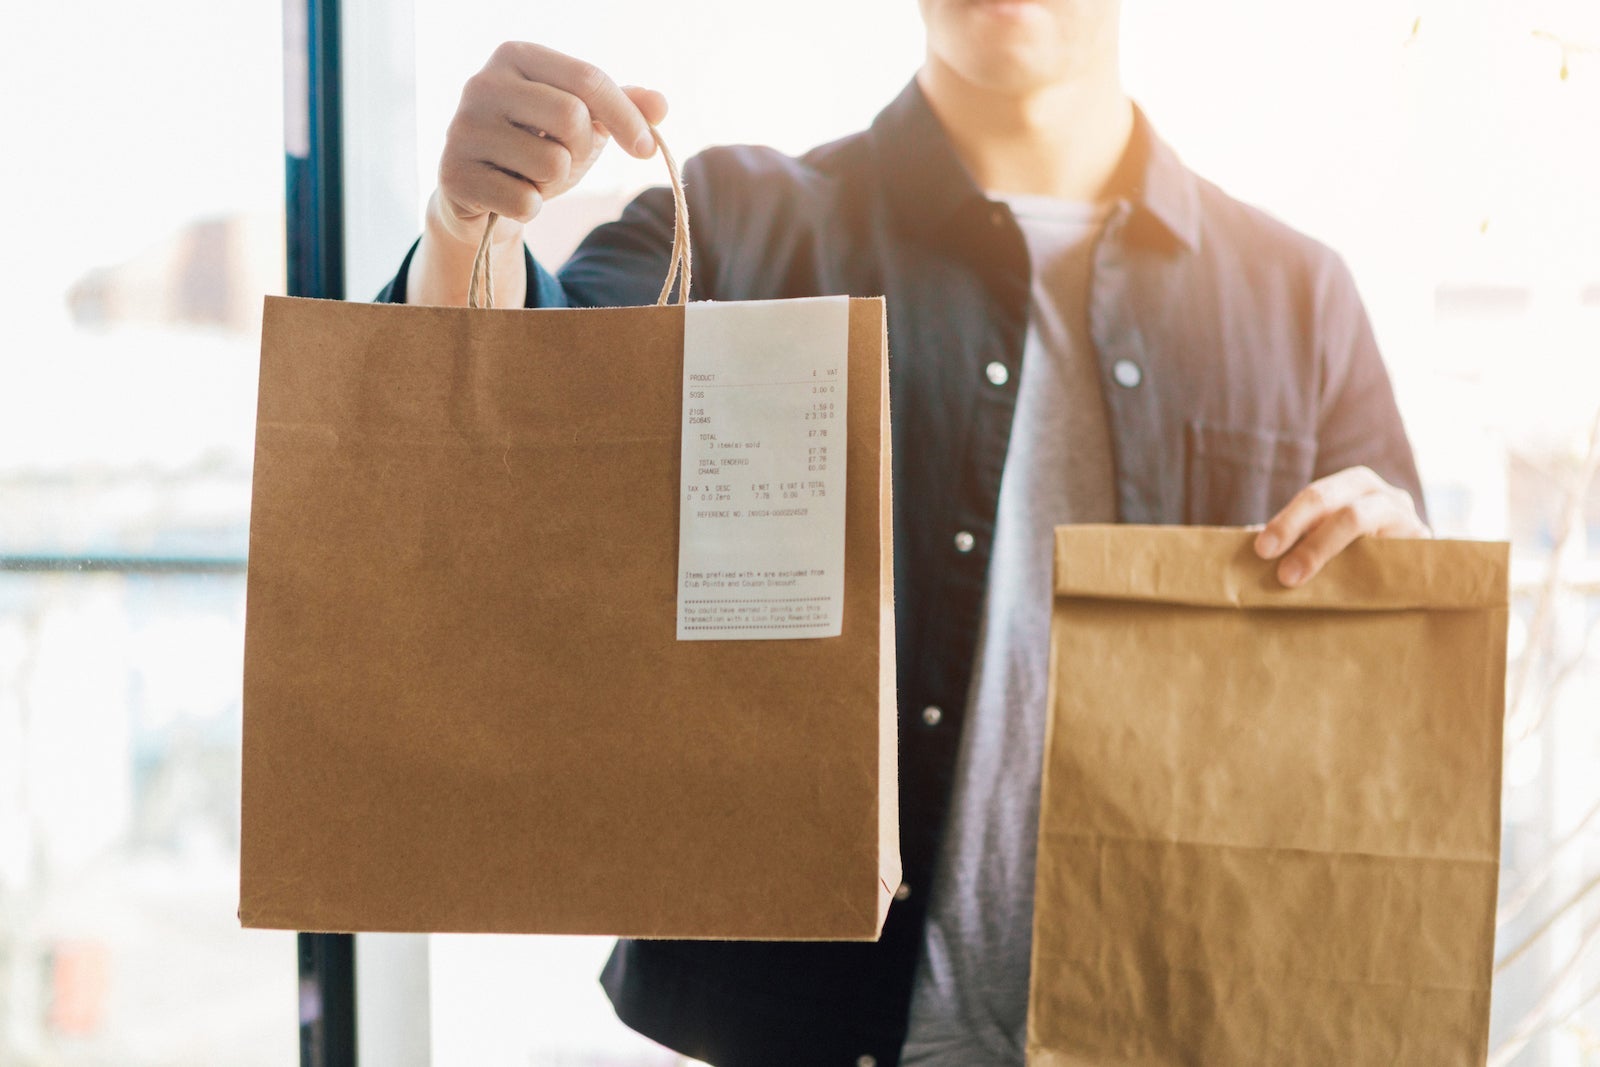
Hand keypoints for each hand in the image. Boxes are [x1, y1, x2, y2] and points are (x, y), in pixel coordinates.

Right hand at [410, 43, 666, 305]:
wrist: (481, 192)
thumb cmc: (537, 145)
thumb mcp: (583, 121)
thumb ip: (622, 107)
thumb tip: (662, 104)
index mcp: (515, 55)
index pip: (588, 79)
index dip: (628, 118)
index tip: (648, 149)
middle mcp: (482, 83)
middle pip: (571, 118)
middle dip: (583, 150)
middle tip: (565, 158)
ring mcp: (462, 128)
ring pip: (551, 163)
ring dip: (554, 182)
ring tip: (530, 174)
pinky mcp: (453, 175)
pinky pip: (525, 202)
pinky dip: (530, 208)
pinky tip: (509, 194)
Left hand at [1253, 466, 1429, 586]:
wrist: (1420, 570)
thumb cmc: (1360, 551)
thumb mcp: (1327, 536)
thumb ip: (1296, 538)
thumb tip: (1244, 546)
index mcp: (1355, 485)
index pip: (1316, 495)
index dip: (1287, 520)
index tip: (1261, 548)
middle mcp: (1385, 495)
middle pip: (1338, 505)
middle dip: (1300, 532)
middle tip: (1274, 565)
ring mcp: (1409, 519)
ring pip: (1360, 520)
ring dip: (1321, 548)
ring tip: (1294, 577)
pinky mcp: (1427, 548)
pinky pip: (1393, 556)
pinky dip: (1365, 572)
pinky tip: (1344, 592)